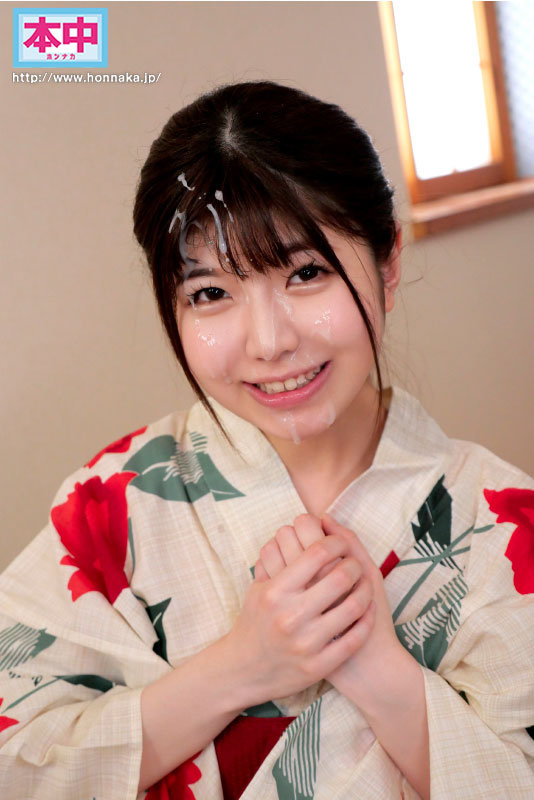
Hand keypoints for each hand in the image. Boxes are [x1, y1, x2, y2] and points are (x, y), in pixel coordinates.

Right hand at [223, 522, 374, 707]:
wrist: (241, 670)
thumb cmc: (254, 621)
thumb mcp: (259, 586)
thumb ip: (278, 557)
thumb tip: (300, 528)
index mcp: (275, 591)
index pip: (317, 553)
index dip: (336, 542)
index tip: (341, 543)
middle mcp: (290, 615)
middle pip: (340, 576)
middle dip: (354, 564)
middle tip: (355, 564)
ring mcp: (305, 643)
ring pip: (352, 607)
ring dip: (365, 590)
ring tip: (365, 584)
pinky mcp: (317, 666)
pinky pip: (354, 639)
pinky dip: (365, 620)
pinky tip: (366, 610)